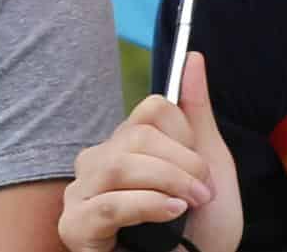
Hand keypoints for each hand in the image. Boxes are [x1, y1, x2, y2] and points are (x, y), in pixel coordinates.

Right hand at [59, 52, 241, 251]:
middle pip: (135, 136)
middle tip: (202, 193)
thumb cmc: (200, 229)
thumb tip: (194, 56)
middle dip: (181, 164)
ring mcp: (82, 193)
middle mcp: (98, 162)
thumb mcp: (211, 166)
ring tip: (187, 206)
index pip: (150, 110)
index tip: (202, 168)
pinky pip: (108, 204)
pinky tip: (170, 215)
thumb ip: (196, 112)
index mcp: (127, 143)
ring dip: (167, 185)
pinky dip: (147, 206)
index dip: (183, 136)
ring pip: (119, 166)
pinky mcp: (75, 227)